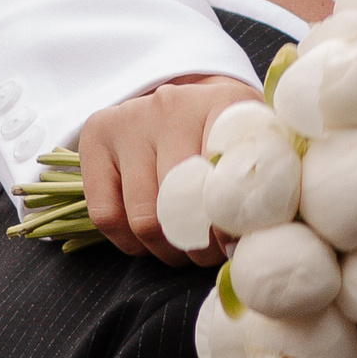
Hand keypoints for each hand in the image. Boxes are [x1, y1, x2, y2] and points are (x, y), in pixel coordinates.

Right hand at [77, 75, 260, 263]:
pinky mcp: (96, 136)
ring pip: (144, 218)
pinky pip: (106, 215)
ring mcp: (130, 119)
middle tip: (209, 255)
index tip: (236, 244)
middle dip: (199, 245)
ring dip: (167, 249)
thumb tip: (248, 243)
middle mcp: (173, 105)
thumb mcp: (255, 149)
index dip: (230, 221)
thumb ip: (260, 186)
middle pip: (182, 203)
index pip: (227, 175)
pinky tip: (149, 239)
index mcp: (225, 104)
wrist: (187, 102)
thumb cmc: (226, 136)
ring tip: (184, 249)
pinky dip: (130, 242)